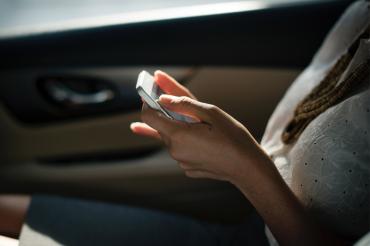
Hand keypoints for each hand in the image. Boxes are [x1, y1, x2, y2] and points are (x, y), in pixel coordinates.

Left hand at [131, 71, 265, 182]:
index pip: (148, 116)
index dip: (149, 103)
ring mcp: (181, 161)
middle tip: (184, 107)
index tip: (154, 94)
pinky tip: (204, 141)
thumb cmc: (232, 137)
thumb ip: (183, 104)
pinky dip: (187, 142)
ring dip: (180, 129)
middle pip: (161, 127)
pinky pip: (182, 150)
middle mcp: (175, 150)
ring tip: (201, 127)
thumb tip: (163, 98)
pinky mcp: (188, 168)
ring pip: (172, 139)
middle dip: (169, 115)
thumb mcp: (210, 113)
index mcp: (178, 134)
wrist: (247, 166)